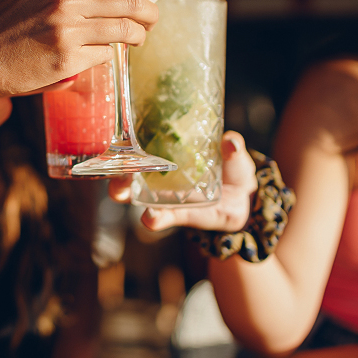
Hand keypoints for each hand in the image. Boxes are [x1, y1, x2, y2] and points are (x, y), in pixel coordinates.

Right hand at [107, 132, 256, 232]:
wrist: (244, 201)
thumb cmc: (232, 171)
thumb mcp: (235, 156)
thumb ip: (233, 148)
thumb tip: (229, 142)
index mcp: (167, 152)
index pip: (139, 145)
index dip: (122, 142)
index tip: (114, 138)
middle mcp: (158, 174)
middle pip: (127, 170)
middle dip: (114, 168)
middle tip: (112, 166)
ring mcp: (164, 196)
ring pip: (135, 195)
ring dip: (125, 193)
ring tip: (123, 194)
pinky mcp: (176, 215)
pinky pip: (160, 217)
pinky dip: (153, 218)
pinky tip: (149, 219)